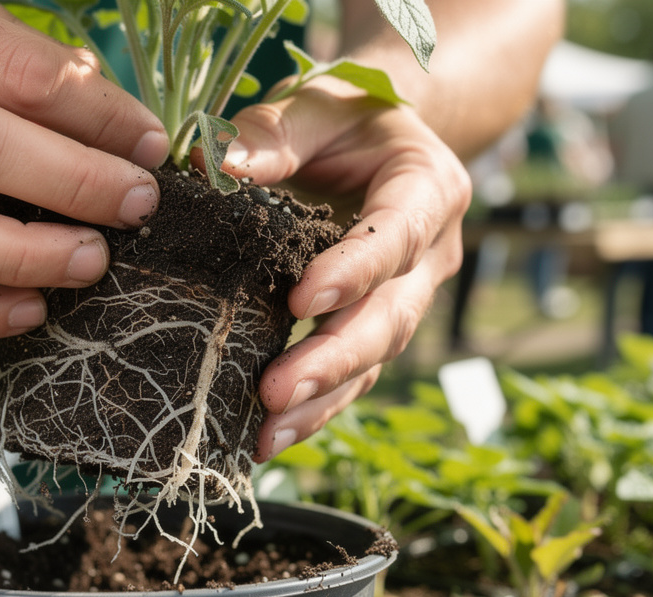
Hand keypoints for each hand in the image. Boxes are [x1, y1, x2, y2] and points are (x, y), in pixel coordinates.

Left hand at [224, 84, 469, 460]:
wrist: (379, 138)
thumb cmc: (345, 117)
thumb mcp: (317, 103)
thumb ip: (275, 131)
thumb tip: (222, 165)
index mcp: (427, 189)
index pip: (396, 237)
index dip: (355, 271)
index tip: (302, 300)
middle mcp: (430, 254)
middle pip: (390, 318)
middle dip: (333, 360)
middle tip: (275, 392)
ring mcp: (408, 298)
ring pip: (374, 361)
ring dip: (321, 402)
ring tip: (266, 435)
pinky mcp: (376, 326)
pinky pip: (353, 376)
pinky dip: (314, 409)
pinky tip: (266, 438)